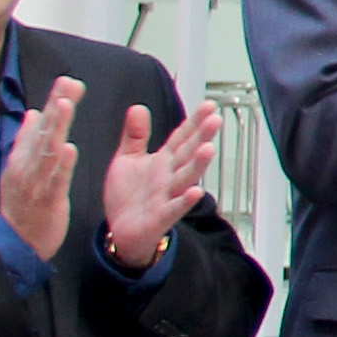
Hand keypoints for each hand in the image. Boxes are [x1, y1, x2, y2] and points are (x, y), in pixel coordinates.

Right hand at [0, 79, 82, 260]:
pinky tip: (69, 149)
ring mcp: (35, 181)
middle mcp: (26, 165)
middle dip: (57, 106)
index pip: (39, 124)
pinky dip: (60, 165)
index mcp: (23, 156)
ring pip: (47, 151)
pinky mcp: (46, 199)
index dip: (53, 102)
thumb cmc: (24, 202)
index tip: (67, 80)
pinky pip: (54, 180)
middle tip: (70, 83)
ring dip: (56, 127)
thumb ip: (29, 140)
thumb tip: (35, 113)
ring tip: (66, 105)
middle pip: (43, 131)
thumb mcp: (22, 167)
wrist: (16, 241)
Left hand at [101, 99, 218, 272]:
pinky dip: (185, 201)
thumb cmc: (128, 196)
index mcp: (163, 161)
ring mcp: (167, 196)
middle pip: (189, 154)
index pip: (182, 137)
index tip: (208, 105)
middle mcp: (169, 176)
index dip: (194, 122)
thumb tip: (137, 108)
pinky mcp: (160, 217)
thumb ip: (135, 135)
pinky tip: (196, 191)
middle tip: (215, 120)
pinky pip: (174, 208)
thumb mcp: (127, 159)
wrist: (120, 231)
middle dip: (202, 137)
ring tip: (208, 149)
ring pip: (186, 178)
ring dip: (198, 165)